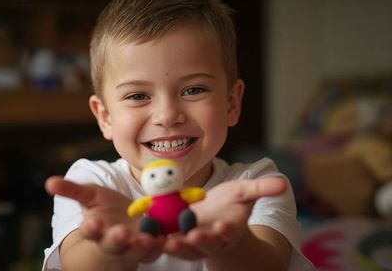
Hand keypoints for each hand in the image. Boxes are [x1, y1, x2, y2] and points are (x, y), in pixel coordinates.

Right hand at [45, 176, 164, 261]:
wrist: (126, 222)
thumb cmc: (104, 209)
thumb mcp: (89, 197)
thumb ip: (72, 190)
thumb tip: (49, 182)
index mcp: (96, 230)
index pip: (90, 230)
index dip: (91, 227)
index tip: (93, 221)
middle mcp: (114, 242)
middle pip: (114, 244)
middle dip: (117, 238)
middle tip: (121, 232)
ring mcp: (134, 246)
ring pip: (138, 249)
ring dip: (143, 245)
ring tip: (148, 238)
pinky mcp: (153, 245)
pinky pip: (160, 247)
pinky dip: (165, 243)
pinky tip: (170, 237)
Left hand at [163, 177, 286, 259]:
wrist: (210, 216)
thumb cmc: (229, 205)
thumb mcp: (244, 193)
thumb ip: (260, 189)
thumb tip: (284, 183)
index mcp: (227, 230)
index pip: (228, 232)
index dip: (227, 230)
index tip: (226, 227)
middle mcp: (208, 240)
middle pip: (204, 244)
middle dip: (200, 241)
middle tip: (194, 237)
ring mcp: (189, 242)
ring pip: (182, 247)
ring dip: (175, 246)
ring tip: (167, 243)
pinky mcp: (172, 237)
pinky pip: (162, 239)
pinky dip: (155, 238)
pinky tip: (146, 232)